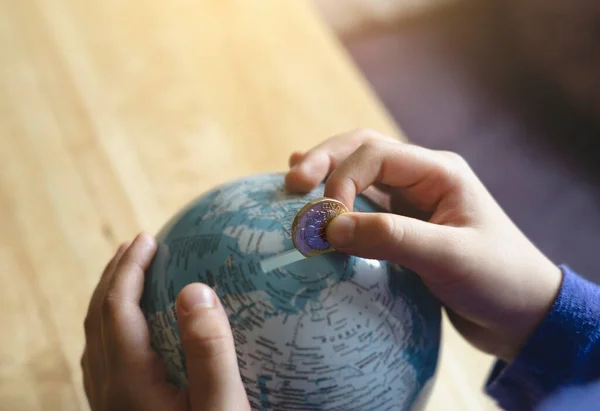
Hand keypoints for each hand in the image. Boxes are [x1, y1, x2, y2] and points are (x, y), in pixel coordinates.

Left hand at [81, 233, 249, 410]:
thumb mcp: (221, 406)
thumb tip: (195, 290)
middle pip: (99, 319)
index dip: (130, 268)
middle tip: (135, 246)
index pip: (117, 309)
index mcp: (129, 382)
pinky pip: (103, 359)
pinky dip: (113, 327)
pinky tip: (133, 330)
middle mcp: (109, 391)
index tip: (148, 239)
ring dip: (110, 300)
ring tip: (130, 277)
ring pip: (97, 339)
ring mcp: (109, 405)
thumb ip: (209, 352)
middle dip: (116, 276)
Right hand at [285, 129, 562, 360]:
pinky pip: (362, 205)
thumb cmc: (498, 280)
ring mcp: (410, 202)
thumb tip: (330, 228)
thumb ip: (391, 238)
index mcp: (438, 172)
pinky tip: (313, 198)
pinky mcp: (402, 227)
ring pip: (358, 174)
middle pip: (362, 150)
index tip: (329, 222)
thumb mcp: (448, 258)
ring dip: (325, 176)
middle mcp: (421, 179)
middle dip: (325, 161)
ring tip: (292, 180)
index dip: (342, 179)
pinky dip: (336, 200)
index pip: (376, 155)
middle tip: (292, 180)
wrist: (522, 313)